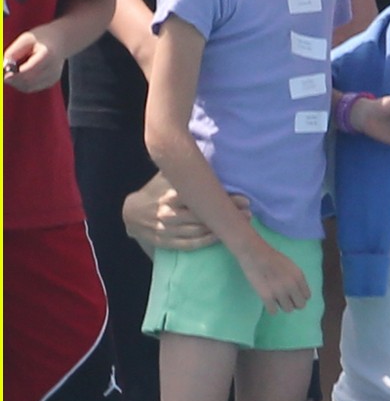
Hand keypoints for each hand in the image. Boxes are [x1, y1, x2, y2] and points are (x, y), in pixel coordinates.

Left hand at [3, 32, 65, 91]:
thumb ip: (14, 52)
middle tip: (3, 76)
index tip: (4, 76)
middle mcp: (52, 68)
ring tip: (11, 73)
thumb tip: (3, 67)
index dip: (15, 75)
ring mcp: (52, 77)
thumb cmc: (40, 39)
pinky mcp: (50, 82)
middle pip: (28, 81)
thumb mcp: (25, 39)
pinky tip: (19, 75)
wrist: (59, 42)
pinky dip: (22, 84)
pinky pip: (32, 88)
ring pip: (28, 87)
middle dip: (13, 80)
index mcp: (46, 54)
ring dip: (16, 83)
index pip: (29, 70)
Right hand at [122, 172, 251, 253]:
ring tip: (241, 226)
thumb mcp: (164, 176)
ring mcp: (167, 230)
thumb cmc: (153, 191)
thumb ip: (182, 169)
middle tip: (248, 213)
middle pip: (204, 216)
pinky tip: (221, 238)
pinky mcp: (166, 242)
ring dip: (221, 230)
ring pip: (199, 232)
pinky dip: (207, 242)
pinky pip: (191, 245)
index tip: (244, 199)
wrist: (130, 214)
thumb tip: (200, 155)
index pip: (201, 197)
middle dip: (227, 215)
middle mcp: (169, 213)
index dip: (224, 199)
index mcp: (170, 194)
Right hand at [239, 240, 310, 314]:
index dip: (299, 296)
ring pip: (288, 310)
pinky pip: (273, 311)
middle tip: (284, 298)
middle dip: (293, 303)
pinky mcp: (266, 296)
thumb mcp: (290, 265)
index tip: (292, 294)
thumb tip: (298, 292)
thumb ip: (296, 279)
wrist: (254, 252)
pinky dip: (270, 308)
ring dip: (281, 305)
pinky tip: (267, 301)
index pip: (307, 296)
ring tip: (274, 297)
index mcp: (299, 276)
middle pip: (300, 306)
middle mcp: (292, 285)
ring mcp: (279, 292)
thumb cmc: (271, 257)